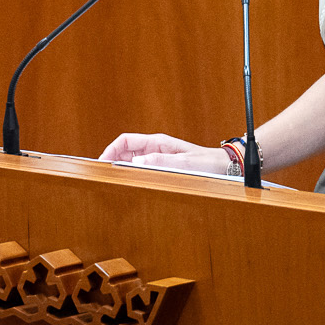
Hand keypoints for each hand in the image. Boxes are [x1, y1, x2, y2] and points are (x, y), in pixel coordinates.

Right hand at [98, 132, 233, 175]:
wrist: (222, 167)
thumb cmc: (206, 163)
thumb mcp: (185, 163)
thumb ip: (162, 161)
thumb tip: (138, 162)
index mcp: (158, 142)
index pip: (126, 140)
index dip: (111, 149)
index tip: (102, 162)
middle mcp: (155, 148)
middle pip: (125, 150)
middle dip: (112, 159)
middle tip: (103, 174)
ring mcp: (158, 157)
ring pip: (131, 160)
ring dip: (121, 167)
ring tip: (113, 179)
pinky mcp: (162, 167)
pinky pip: (142, 169)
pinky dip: (132, 174)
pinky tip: (130, 183)